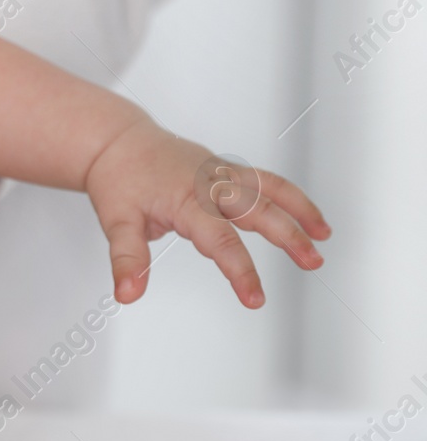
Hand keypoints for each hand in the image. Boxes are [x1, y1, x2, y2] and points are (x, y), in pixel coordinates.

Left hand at [84, 119, 331, 306]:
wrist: (117, 141)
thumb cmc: (117, 180)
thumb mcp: (116, 221)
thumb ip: (127, 259)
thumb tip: (127, 295)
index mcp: (185, 201)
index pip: (219, 241)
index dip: (240, 271)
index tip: (255, 300)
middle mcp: (209, 184)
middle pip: (256, 209)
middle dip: (287, 235)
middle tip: (312, 262)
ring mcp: (220, 173)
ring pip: (269, 187)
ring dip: (300, 210)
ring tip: (324, 238)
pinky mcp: (226, 169)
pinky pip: (265, 180)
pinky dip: (290, 196)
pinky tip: (309, 218)